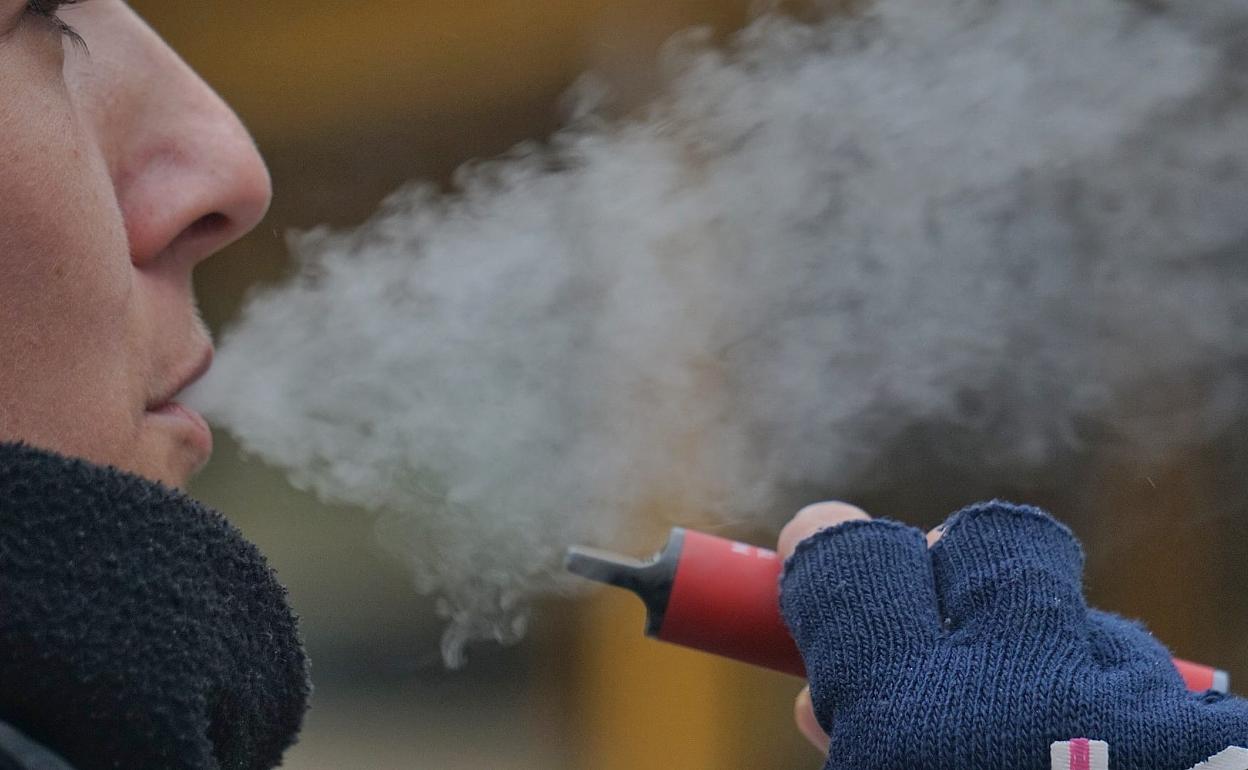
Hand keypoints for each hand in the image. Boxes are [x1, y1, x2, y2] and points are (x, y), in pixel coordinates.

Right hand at [776, 500, 1247, 769]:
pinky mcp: (1213, 732)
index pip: (854, 563)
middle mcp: (1027, 689)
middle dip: (955, 561)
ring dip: (1055, 661)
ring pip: (1084, 620)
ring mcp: (1137, 705)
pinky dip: (1131, 717)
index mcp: (914, 725)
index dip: (824, 546)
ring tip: (1053, 742)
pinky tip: (1120, 766)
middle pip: (987, 540)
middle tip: (944, 618)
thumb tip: (826, 697)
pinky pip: (1163, 685)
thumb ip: (857, 744)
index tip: (810, 544)